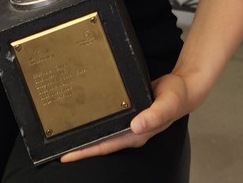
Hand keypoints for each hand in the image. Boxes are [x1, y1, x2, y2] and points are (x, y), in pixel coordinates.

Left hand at [58, 72, 191, 162]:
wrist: (184, 88)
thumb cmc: (176, 97)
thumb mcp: (167, 103)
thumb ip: (154, 115)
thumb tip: (137, 126)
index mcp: (136, 134)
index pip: (105, 146)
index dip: (85, 151)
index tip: (66, 155)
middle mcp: (130, 132)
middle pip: (100, 143)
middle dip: (80, 147)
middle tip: (57, 146)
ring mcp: (130, 125)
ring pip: (104, 133)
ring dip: (87, 136)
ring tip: (66, 134)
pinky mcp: (129, 114)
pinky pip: (109, 122)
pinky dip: (97, 122)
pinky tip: (87, 118)